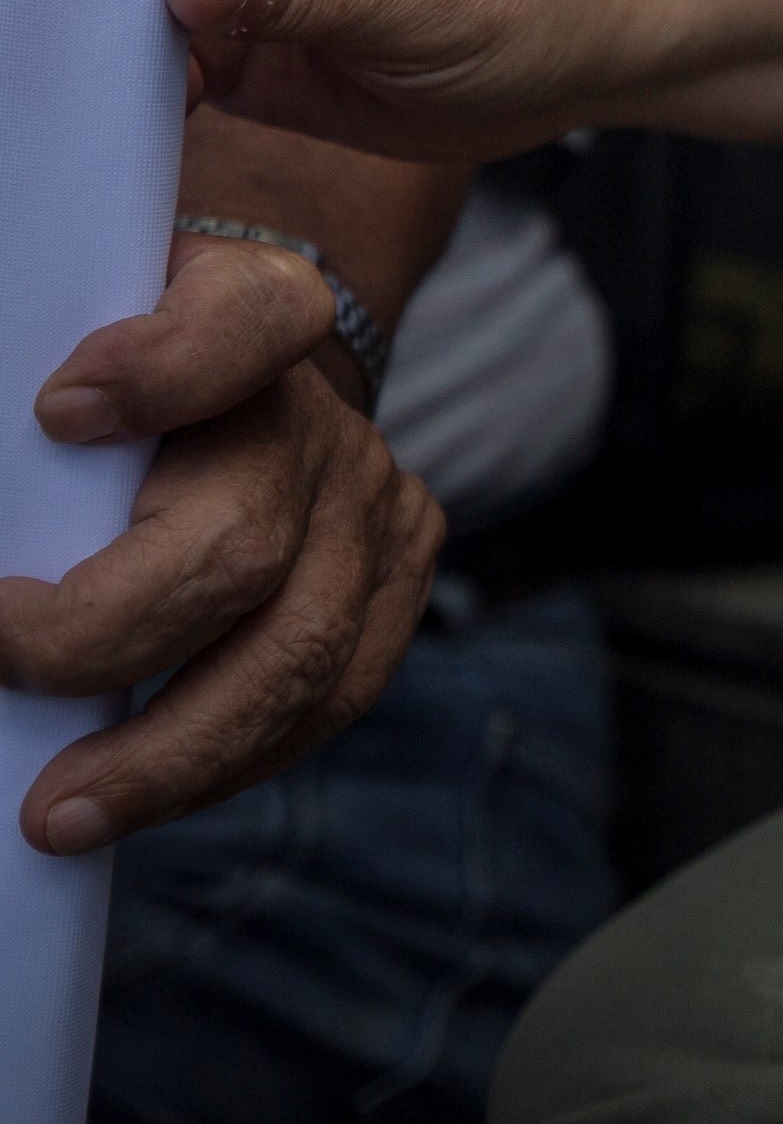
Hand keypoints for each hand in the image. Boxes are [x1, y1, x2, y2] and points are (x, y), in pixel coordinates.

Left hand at [9, 233, 443, 851]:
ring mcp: (375, 497)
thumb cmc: (102, 379)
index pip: (254, 315)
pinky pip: (338, 691)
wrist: (226, 372)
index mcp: (236, 308)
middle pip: (243, 542)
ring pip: (304, 654)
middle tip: (5, 676)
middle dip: (109, 644)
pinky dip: (235, 759)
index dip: (170, 367)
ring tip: (63, 815)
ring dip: (174, 756)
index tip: (59, 412)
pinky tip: (150, 795)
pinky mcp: (402, 568)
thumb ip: (30, 441)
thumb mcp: (53, 347)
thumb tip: (6, 501)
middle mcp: (319, 409)